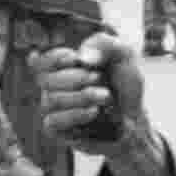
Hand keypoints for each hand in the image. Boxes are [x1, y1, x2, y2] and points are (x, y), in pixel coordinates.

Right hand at [29, 33, 146, 154]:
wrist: (135, 116)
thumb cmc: (125, 84)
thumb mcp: (123, 55)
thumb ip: (105, 45)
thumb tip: (83, 59)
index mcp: (61, 67)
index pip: (40, 61)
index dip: (56, 58)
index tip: (76, 59)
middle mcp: (52, 88)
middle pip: (45, 80)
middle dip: (77, 77)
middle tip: (100, 78)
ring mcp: (53, 110)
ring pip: (51, 100)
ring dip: (83, 96)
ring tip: (106, 96)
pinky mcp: (58, 130)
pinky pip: (53, 122)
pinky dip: (76, 114)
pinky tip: (95, 111)